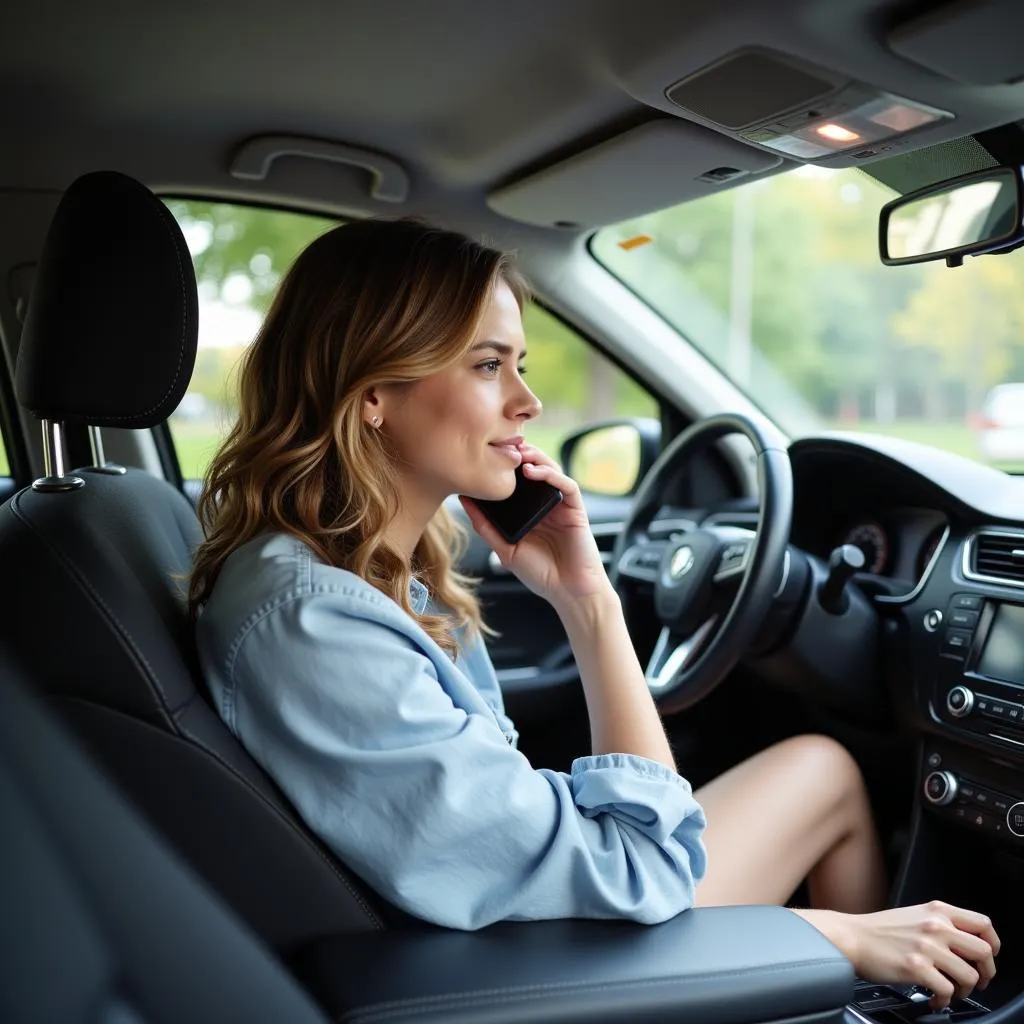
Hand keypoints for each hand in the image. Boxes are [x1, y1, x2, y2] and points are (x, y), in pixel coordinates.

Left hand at [459, 444, 610, 609]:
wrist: (569, 593)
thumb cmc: (540, 573)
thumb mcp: (505, 549)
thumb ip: (486, 526)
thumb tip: (464, 501)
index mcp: (528, 511)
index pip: (516, 480)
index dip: (504, 465)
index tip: (484, 454)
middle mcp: (545, 504)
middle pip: (534, 469)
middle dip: (519, 454)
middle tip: (502, 445)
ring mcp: (561, 505)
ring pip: (551, 470)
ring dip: (536, 458)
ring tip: (518, 453)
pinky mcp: (576, 510)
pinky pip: (567, 485)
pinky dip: (552, 475)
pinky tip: (534, 471)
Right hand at [822, 901, 999, 1010]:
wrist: (850, 937)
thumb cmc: (878, 930)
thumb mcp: (914, 915)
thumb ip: (940, 923)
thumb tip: (967, 945)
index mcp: (936, 910)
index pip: (983, 924)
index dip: (993, 944)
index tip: (988, 956)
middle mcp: (935, 926)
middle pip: (983, 952)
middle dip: (984, 973)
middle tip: (975, 981)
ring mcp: (926, 946)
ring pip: (969, 976)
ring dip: (963, 991)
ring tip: (950, 992)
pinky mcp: (916, 967)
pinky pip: (947, 992)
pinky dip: (943, 1001)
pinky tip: (932, 998)